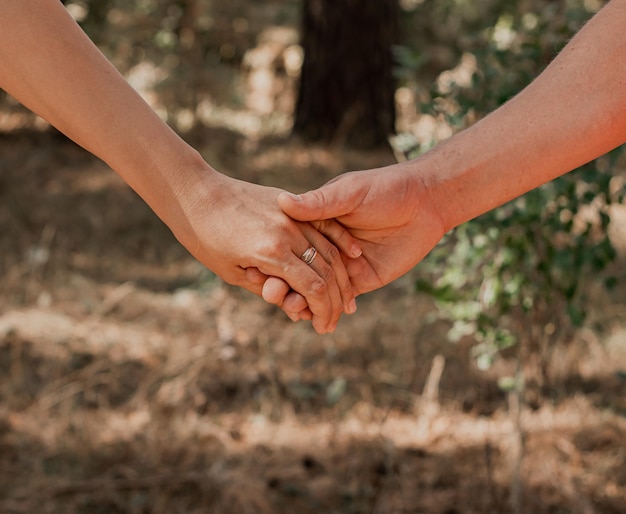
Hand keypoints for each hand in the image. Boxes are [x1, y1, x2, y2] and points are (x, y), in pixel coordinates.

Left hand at [172, 167, 360, 332]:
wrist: (195, 192)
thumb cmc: (204, 237)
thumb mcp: (231, 273)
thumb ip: (266, 288)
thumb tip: (294, 304)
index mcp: (271, 252)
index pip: (312, 288)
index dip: (322, 311)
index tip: (322, 327)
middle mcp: (288, 232)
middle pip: (327, 271)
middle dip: (335, 301)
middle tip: (336, 320)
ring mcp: (292, 216)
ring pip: (330, 249)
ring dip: (342, 277)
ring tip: (347, 298)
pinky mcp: (291, 205)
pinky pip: (325, 225)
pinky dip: (341, 242)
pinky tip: (354, 256)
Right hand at [262, 163, 446, 314]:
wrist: (425, 202)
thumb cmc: (385, 188)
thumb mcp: (349, 193)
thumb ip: (318, 204)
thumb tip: (283, 201)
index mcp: (316, 224)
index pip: (285, 246)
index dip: (270, 258)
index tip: (254, 269)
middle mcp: (324, 247)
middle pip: (296, 272)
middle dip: (281, 285)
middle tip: (270, 293)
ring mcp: (342, 267)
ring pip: (314, 290)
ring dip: (299, 302)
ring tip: (291, 308)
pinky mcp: (361, 282)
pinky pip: (338, 300)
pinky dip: (324, 310)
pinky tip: (312, 317)